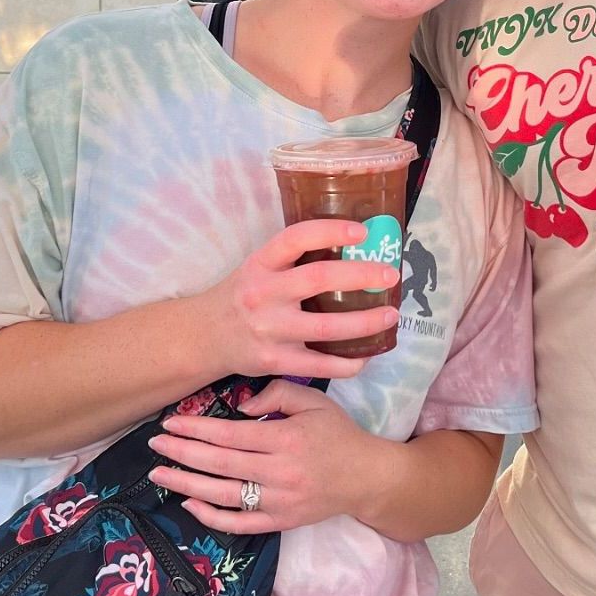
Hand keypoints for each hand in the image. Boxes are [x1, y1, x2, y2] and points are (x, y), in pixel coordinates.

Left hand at [148, 380, 380, 532]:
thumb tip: (241, 408)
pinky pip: (237, 524)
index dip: (197, 429)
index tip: (171, 423)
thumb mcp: (315, 401)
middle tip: (155, 443)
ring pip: (222, 495)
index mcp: (286, 438)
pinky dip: (210, 516)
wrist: (365, 476)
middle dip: (182, 452)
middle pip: (219, 463)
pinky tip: (189, 502)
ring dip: (186, 483)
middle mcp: (278, 472)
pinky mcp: (278, 522)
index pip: (231, 434)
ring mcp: (277, 501)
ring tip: (159, 472)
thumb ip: (279, 393)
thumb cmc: (338, 433)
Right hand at [203, 220, 399, 378]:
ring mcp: (269, 329)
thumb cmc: (244, 294)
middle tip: (390, 275)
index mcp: (261, 262)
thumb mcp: (259, 266)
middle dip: (361, 275)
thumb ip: (294, 259)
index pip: (296, 238)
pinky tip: (366, 356)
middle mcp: (263, 293)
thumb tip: (353, 246)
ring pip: (326, 326)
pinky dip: (346, 363)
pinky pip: (319, 364)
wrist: (205, 336)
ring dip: (365, 322)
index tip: (363, 232)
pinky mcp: (273, 361)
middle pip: (318, 279)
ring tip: (390, 315)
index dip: (330, 231)